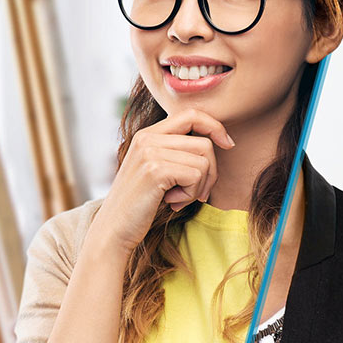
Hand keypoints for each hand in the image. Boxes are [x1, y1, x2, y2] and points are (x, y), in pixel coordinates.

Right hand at [90, 108, 235, 254]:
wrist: (114, 229)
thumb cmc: (142, 204)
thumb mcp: (159, 170)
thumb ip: (179, 152)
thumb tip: (221, 141)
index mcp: (148, 134)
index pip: (191, 114)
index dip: (215, 126)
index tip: (228, 144)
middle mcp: (147, 138)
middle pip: (204, 143)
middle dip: (210, 173)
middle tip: (196, 193)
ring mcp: (150, 152)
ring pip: (204, 161)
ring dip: (199, 187)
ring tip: (179, 198)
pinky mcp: (155, 170)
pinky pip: (197, 176)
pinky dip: (191, 194)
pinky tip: (172, 202)